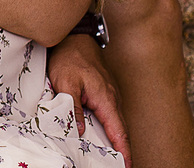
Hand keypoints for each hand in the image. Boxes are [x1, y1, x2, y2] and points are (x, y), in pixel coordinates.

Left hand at [47, 34, 131, 167]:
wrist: (73, 38)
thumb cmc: (69, 57)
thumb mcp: (65, 83)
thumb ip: (73, 107)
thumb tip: (79, 130)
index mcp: (105, 98)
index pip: (118, 130)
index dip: (124, 150)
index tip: (127, 165)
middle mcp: (111, 98)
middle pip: (119, 129)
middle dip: (121, 149)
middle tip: (119, 164)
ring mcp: (109, 94)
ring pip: (113, 121)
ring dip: (114, 138)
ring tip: (111, 156)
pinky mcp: (103, 91)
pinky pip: (108, 113)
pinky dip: (108, 126)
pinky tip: (100, 134)